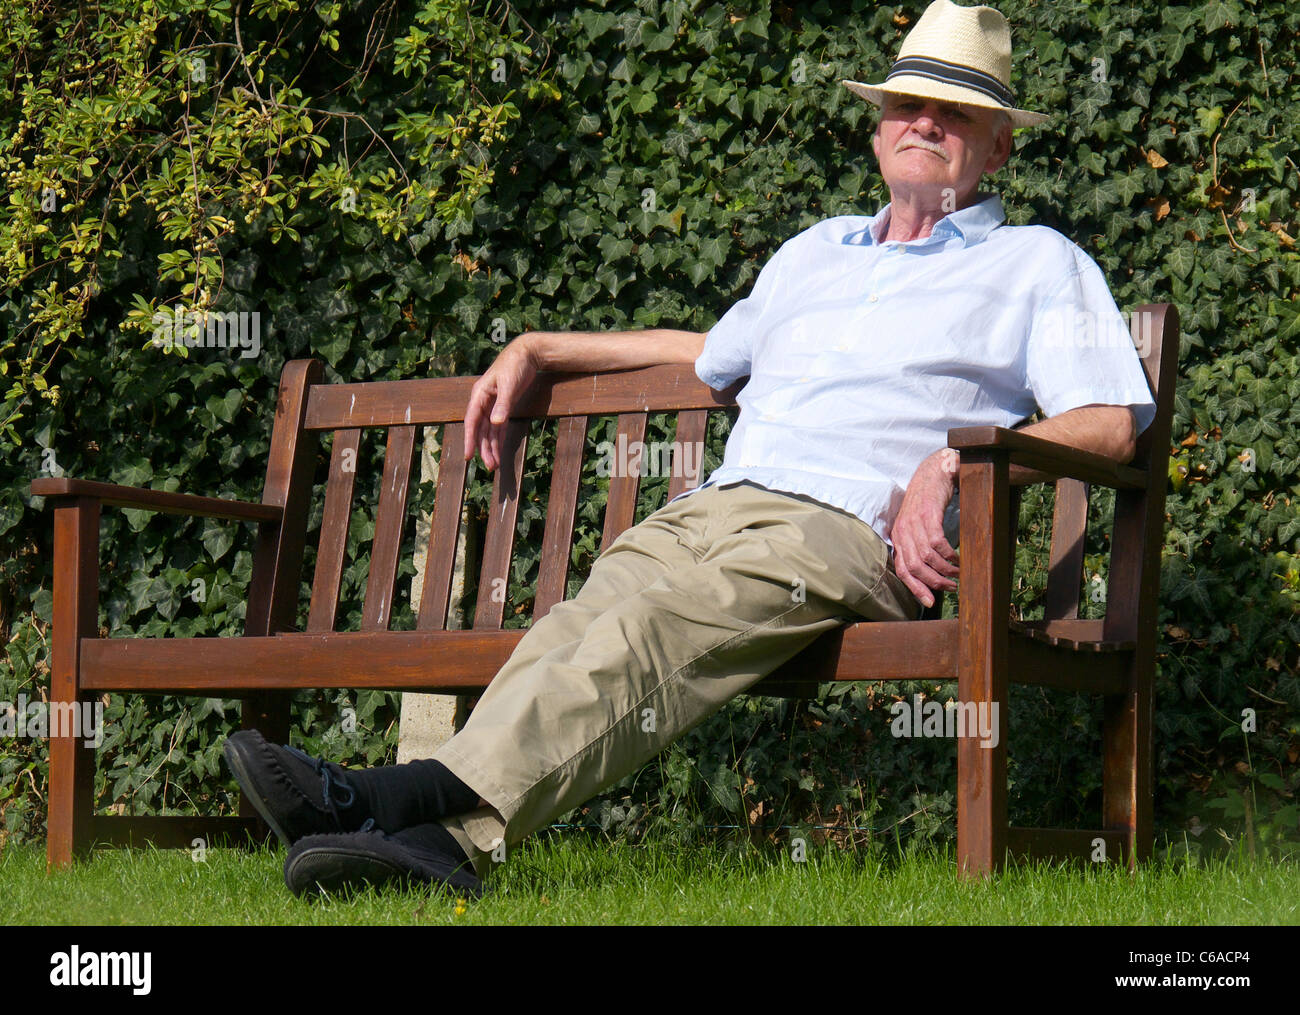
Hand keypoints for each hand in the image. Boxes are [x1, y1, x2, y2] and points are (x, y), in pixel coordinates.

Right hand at [463, 336, 539, 470]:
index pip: (472, 421)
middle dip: (484, 449)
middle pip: (480, 430)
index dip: (470, 439)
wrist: (527, 353)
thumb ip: (503, 405)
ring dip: (492, 447)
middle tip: (490, 467)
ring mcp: (493, 405)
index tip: (468, 456)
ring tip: (495, 465)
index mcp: (479, 395)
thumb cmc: (515, 365)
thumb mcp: (509, 385)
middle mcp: (483, 402)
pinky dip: (499, 439)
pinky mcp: (504, 406)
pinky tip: (499, 451)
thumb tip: (495, 423)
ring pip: (489, 431)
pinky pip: (499, 426)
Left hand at [891, 448, 959, 608]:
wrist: (935, 470)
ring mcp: (913, 521)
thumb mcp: (918, 525)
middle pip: (913, 568)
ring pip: (926, 557)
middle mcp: (902, 531)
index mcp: (898, 537)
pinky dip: (948, 554)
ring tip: (958, 572)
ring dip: (945, 569)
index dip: (916, 589)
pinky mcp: (927, 513)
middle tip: (951, 587)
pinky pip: (936, 542)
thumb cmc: (929, 501)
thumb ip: (919, 546)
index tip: (931, 602)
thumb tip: (931, 573)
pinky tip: (957, 557)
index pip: (902, 570)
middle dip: (933, 582)